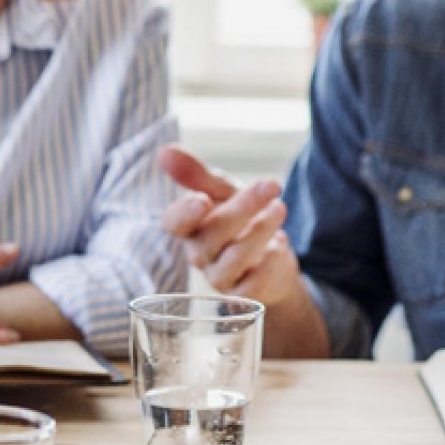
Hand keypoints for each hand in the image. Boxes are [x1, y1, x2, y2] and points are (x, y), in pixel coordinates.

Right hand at [158, 145, 328, 356]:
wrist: (273, 256)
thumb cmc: (241, 221)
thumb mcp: (224, 192)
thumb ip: (197, 174)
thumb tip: (165, 151)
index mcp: (190, 227)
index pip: (174, 223)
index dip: (184, 214)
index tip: (203, 199)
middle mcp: (200, 253)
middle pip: (211, 236)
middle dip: (242, 208)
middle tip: (271, 185)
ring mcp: (221, 276)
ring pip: (234, 258)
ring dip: (260, 231)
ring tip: (280, 208)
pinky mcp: (244, 294)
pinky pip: (254, 281)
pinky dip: (271, 259)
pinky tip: (280, 244)